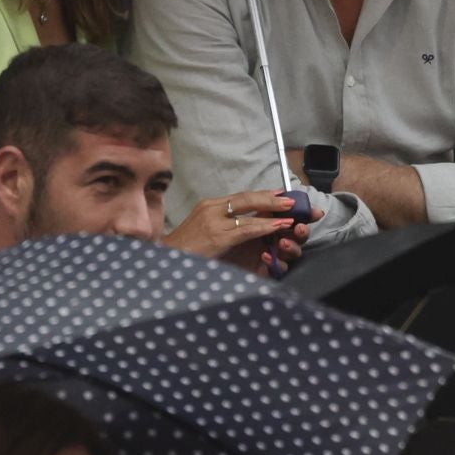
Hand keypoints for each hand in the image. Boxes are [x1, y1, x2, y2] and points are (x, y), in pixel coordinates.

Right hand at [163, 191, 310, 275]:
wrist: (163, 260)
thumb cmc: (184, 249)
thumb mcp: (202, 228)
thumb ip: (220, 222)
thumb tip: (242, 221)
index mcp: (209, 205)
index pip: (241, 196)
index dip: (262, 195)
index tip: (279, 194)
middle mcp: (212, 208)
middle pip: (247, 198)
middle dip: (272, 198)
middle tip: (291, 200)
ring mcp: (214, 221)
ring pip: (249, 212)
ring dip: (273, 212)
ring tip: (290, 213)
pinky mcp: (217, 236)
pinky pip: (246, 229)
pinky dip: (264, 226)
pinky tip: (277, 226)